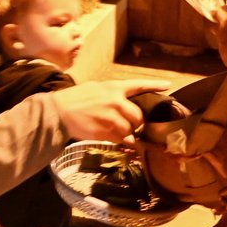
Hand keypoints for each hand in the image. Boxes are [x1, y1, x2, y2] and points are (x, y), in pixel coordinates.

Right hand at [52, 79, 168, 141]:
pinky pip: (121, 140)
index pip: (139, 85)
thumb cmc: (75, 99)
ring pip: (130, 130)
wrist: (58, 111)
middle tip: (126, 123)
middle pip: (138, 116)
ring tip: (112, 129)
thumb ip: (113, 95)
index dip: (154, 85)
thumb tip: (126, 105)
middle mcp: (116, 102)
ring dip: (126, 133)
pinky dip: (119, 141)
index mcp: (114, 88)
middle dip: (135, 122)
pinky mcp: (106, 132)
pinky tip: (108, 135)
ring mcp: (112, 118)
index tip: (167, 86)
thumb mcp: (96, 88)